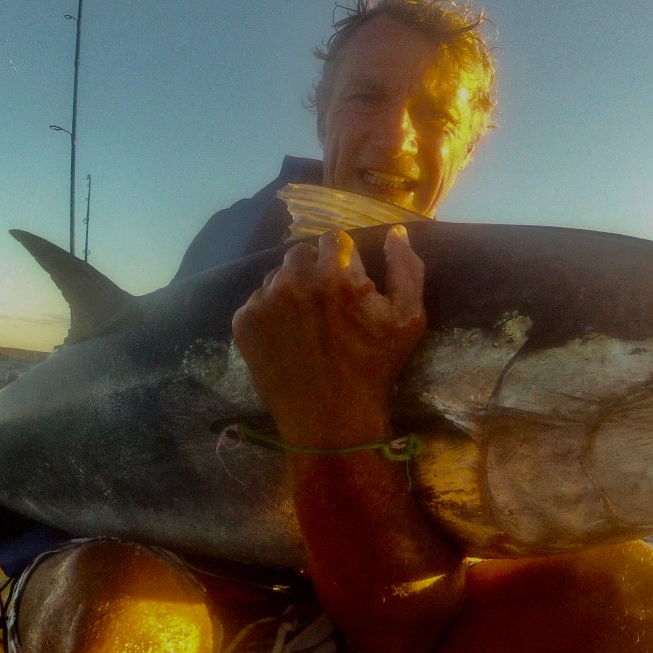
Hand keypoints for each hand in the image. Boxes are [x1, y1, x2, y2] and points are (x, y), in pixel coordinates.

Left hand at [231, 225, 425, 445]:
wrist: (330, 420)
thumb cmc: (374, 368)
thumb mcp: (408, 319)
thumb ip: (406, 269)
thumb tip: (395, 232)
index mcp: (337, 273)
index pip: (335, 239)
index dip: (344, 261)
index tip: (348, 285)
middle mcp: (295, 279)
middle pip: (302, 253)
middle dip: (315, 270)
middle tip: (327, 303)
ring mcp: (264, 300)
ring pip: (277, 275)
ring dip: (291, 288)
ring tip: (305, 321)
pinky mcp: (244, 322)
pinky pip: (257, 300)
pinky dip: (270, 312)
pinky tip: (286, 337)